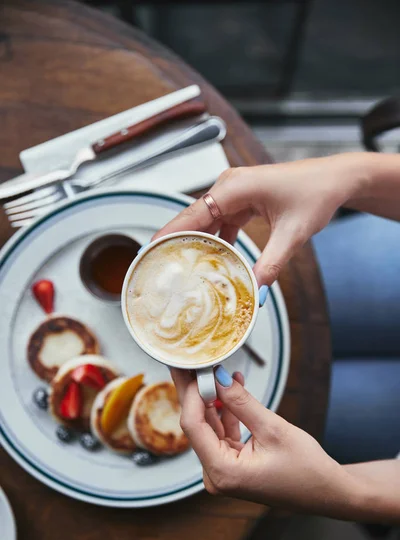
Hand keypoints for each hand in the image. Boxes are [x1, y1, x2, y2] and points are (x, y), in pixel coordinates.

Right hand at [154, 154, 367, 285]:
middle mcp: (229, 187)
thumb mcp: (293, 234)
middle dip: (177, 242)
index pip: (191, 214)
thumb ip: (271, 264)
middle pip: (193, 218)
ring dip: (198, 244)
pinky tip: (215, 260)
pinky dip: (216, 240)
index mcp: (234, 188)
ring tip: (184, 269)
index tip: (149, 251)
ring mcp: (234, 193)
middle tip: (163, 268)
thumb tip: (256, 291)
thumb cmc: (316, 193)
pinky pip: (220, 222)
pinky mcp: (242, 201)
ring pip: (206, 222)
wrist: (335, 179)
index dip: (168, 233)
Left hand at [172, 366, 364, 518]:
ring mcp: (222, 471)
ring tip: (214, 369)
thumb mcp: (273, 428)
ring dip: (213, 398)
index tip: (195, 367)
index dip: (192, 393)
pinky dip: (226, 411)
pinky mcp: (231, 465)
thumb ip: (241, 402)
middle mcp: (216, 475)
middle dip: (195, 392)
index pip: (193, 425)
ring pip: (208, 426)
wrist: (328, 493)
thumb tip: (218, 378)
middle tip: (190, 362)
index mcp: (223, 472)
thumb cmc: (307, 469)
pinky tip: (231, 388)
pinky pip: (221, 433)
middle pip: (196, 425)